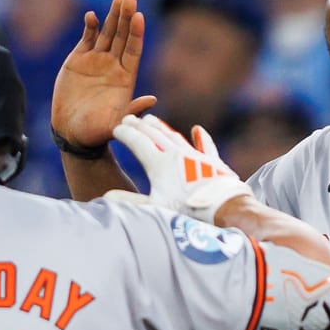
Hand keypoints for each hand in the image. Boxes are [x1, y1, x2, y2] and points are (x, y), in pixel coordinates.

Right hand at [53, 0, 155, 152]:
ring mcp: (96, 61)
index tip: (139, 17)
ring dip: (112, 15)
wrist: (72, 132)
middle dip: (125, 16)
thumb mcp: (116, 124)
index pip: (133, 50)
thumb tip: (152, 99)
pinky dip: (90, 27)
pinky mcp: (78, 60)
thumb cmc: (96, 132)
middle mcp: (113, 66)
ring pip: (107, 33)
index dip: (136, 33)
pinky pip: (87, 38)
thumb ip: (132, 111)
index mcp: (125, 78)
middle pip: (122, 36)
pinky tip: (93, 16)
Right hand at [111, 114, 250, 222]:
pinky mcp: (212, 163)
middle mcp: (176, 155)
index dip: (125, 134)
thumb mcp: (154, 207)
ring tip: (151, 119)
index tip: (116, 129)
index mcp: (159, 164)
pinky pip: (205, 146)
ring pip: (174, 136)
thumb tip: (107, 196)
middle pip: (154, 135)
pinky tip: (197, 130)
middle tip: (129, 118)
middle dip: (139, 126)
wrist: (222, 208)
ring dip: (161, 127)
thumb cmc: (187, 210)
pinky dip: (200, 138)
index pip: (138, 143)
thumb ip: (129, 201)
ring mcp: (195, 157)